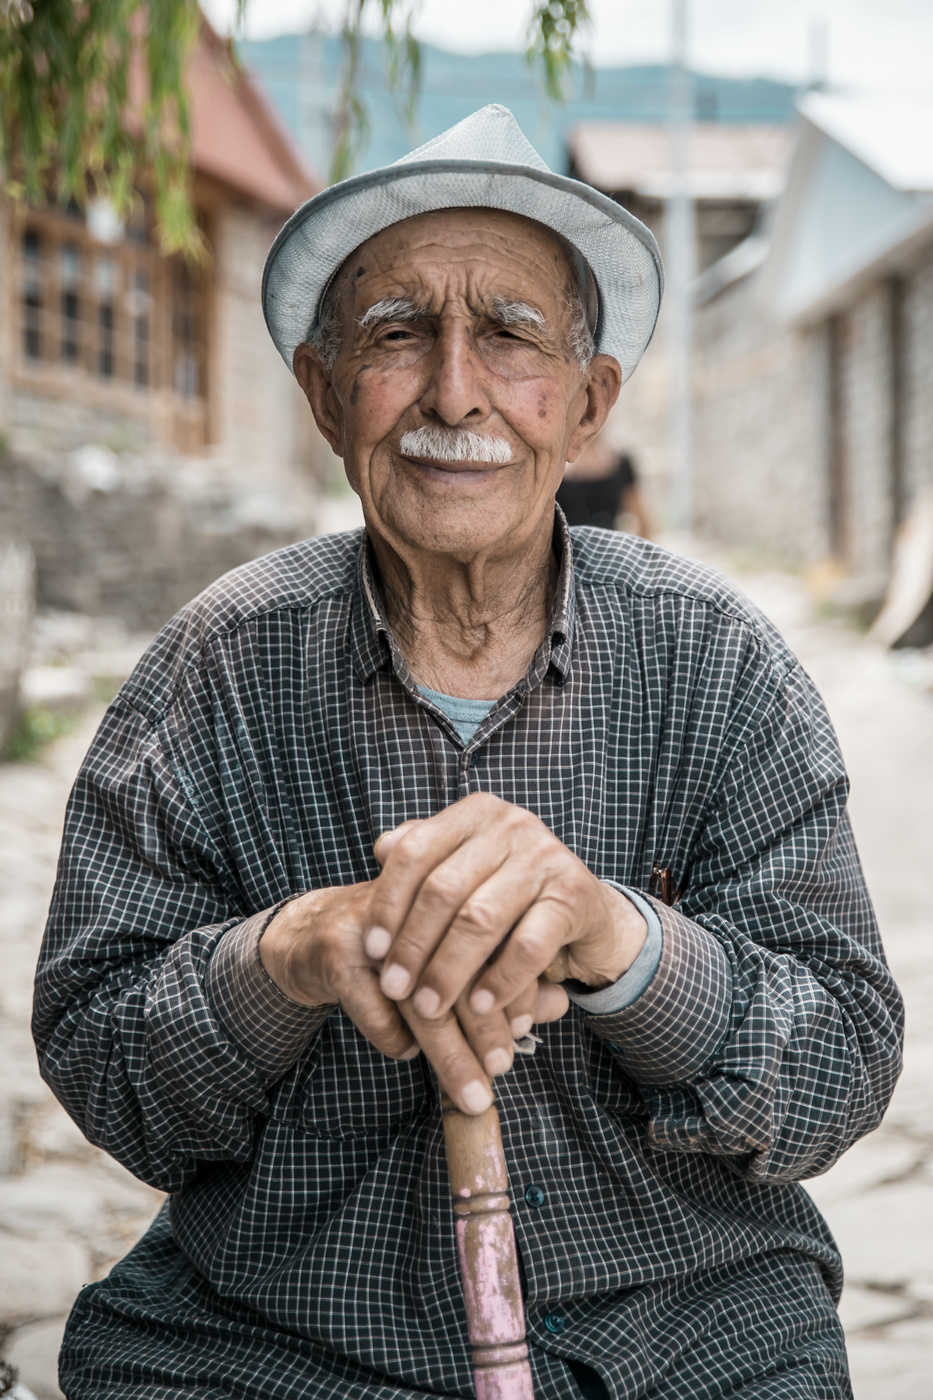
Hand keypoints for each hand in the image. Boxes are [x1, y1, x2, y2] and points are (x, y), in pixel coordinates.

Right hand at [258, 877, 567, 1113]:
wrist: (310, 932)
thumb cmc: (396, 945)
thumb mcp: (450, 952)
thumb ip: (505, 973)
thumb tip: (556, 1003)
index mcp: (451, 888)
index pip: (494, 939)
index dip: (511, 988)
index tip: (524, 1031)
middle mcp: (413, 900)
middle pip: (459, 970)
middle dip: (484, 1029)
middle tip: (501, 1070)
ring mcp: (373, 924)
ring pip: (420, 998)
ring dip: (449, 1052)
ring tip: (471, 1091)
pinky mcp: (336, 950)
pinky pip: (376, 1010)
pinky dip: (396, 1040)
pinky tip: (408, 1050)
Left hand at [365, 792, 646, 1023]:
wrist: (587, 913)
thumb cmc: (511, 894)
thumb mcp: (467, 868)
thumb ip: (426, 858)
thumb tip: (381, 849)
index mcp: (475, 813)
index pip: (416, 851)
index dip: (389, 902)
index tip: (372, 948)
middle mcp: (510, 825)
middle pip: (443, 889)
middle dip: (413, 945)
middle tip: (395, 988)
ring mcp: (545, 857)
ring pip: (480, 919)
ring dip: (448, 971)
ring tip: (429, 1008)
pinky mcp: (573, 895)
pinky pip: (527, 945)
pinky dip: (499, 981)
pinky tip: (479, 1006)